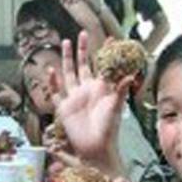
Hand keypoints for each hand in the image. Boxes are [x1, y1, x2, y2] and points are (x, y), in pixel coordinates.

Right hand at [50, 32, 132, 168]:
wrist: (96, 148)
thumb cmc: (109, 129)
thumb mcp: (116, 107)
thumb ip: (120, 90)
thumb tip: (130, 75)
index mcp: (101, 89)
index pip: (102, 66)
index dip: (104, 53)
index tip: (108, 38)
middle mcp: (87, 90)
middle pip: (83, 65)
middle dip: (82, 50)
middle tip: (81, 33)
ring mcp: (74, 98)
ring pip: (69, 73)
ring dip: (67, 59)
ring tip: (65, 43)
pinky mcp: (63, 108)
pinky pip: (56, 93)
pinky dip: (52, 82)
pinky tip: (50, 71)